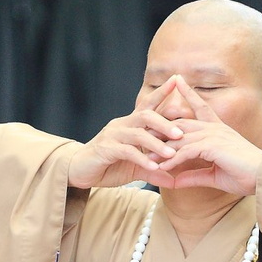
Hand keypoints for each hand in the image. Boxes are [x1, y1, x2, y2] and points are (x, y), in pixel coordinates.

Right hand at [68, 80, 185, 188]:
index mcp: (130, 124)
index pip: (148, 104)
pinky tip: (154, 167)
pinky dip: (142, 159)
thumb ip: (154, 172)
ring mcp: (112, 135)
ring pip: (138, 133)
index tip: (178, 79)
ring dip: (156, 143)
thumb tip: (174, 182)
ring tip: (171, 154)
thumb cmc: (108, 166)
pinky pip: (127, 151)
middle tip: (181, 133)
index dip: (162, 92)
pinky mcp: (105, 149)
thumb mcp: (136, 169)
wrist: (79, 172)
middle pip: (146, 115)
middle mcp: (122, 125)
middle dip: (165, 123)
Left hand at [152, 78, 261, 196]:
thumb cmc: (245, 176)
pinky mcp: (212, 146)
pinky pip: (185, 151)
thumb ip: (193, 176)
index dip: (189, 93)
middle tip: (142, 132)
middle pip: (181, 124)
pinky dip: (172, 160)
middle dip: (161, 128)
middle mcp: (215, 129)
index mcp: (218, 130)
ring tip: (145, 157)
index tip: (178, 80)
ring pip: (180, 139)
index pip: (200, 106)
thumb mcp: (214, 176)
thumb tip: (175, 180)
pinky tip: (161, 167)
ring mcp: (213, 135)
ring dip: (162, 149)